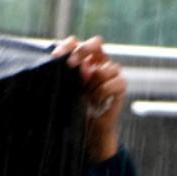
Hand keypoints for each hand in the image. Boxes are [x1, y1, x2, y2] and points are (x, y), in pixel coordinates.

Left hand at [53, 35, 127, 162]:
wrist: (87, 133)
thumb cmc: (73, 110)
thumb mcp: (64, 91)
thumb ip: (66, 76)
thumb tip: (73, 65)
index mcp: (81, 60)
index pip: (76, 42)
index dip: (67, 46)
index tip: (56, 57)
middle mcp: (97, 63)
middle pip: (96, 43)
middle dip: (83, 51)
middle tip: (70, 64)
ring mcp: (110, 73)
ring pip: (104, 68)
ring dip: (92, 82)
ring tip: (86, 96)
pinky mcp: (120, 86)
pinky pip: (115, 82)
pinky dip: (103, 91)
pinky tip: (96, 101)